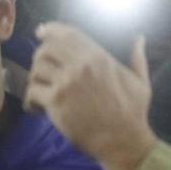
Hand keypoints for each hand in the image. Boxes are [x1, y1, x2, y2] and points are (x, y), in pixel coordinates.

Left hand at [24, 24, 154, 169]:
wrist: (122, 139)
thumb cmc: (133, 111)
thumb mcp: (140, 81)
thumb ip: (138, 58)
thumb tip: (140, 38)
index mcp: (100, 57)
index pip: (68, 34)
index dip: (51, 30)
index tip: (42, 31)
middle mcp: (81, 66)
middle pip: (47, 48)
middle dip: (40, 56)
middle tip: (42, 69)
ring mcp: (67, 83)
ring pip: (36, 69)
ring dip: (35, 80)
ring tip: (40, 91)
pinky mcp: (55, 102)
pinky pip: (32, 91)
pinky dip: (30, 101)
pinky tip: (37, 109)